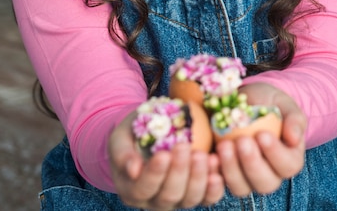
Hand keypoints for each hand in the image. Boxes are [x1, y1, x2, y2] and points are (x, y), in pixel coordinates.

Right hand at [108, 109, 224, 209]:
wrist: (148, 135)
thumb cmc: (132, 135)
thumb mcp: (120, 138)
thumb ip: (123, 153)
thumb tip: (133, 169)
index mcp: (132, 189)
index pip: (143, 188)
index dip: (154, 174)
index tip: (163, 154)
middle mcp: (154, 201)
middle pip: (169, 196)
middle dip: (179, 172)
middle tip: (185, 147)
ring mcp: (176, 200)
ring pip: (190, 199)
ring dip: (199, 178)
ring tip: (204, 156)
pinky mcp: (195, 194)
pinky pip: (207, 197)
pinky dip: (214, 186)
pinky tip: (216, 167)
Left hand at [214, 82, 306, 197]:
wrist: (245, 101)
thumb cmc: (269, 103)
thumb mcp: (284, 104)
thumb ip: (294, 119)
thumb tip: (294, 139)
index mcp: (289, 159)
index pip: (288, 166)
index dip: (275, 154)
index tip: (262, 135)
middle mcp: (269, 174)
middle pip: (265, 183)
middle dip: (252, 164)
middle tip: (241, 141)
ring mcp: (246, 177)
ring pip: (241, 187)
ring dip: (231, 169)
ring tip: (224, 145)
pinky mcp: (225, 173)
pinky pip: (219, 182)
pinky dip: (214, 172)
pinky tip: (211, 156)